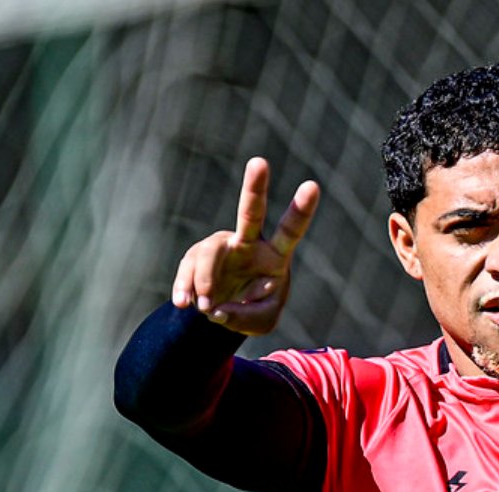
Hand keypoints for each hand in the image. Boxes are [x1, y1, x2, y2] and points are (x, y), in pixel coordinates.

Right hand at [172, 158, 320, 333]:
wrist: (221, 312)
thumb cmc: (251, 310)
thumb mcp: (260, 322)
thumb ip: (246, 317)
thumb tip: (219, 310)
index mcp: (275, 255)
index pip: (290, 230)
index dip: (301, 210)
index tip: (312, 186)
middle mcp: (248, 243)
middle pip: (250, 213)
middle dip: (254, 187)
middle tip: (259, 162)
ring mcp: (220, 247)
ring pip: (209, 252)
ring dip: (206, 282)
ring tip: (206, 308)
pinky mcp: (194, 256)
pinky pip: (188, 268)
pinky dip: (186, 289)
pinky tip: (185, 304)